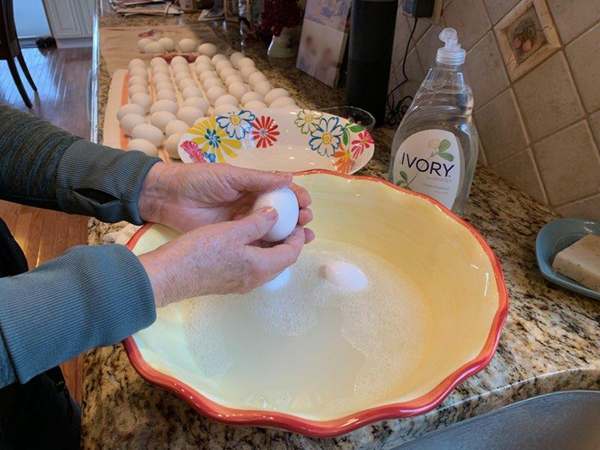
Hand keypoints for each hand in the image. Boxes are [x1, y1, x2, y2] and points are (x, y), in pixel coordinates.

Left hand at [138, 163, 312, 232]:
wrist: (169, 197)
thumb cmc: (199, 180)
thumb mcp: (230, 176)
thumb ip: (258, 179)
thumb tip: (289, 178)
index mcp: (252, 187)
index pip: (281, 193)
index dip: (296, 198)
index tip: (306, 203)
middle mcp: (251, 205)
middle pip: (281, 213)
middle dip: (297, 217)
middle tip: (306, 222)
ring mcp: (242, 223)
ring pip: (272, 230)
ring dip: (289, 233)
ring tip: (303, 236)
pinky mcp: (232, 238)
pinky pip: (255, 242)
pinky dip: (270, 245)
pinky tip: (282, 249)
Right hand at [138, 207, 306, 307]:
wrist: (171, 275)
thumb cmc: (201, 252)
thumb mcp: (232, 231)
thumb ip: (257, 222)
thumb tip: (275, 215)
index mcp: (261, 267)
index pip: (291, 254)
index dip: (298, 237)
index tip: (297, 222)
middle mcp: (255, 279)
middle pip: (281, 261)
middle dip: (288, 242)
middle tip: (287, 223)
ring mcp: (241, 283)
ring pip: (267, 265)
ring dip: (272, 247)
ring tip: (269, 227)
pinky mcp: (228, 282)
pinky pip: (252, 267)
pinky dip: (258, 252)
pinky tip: (248, 238)